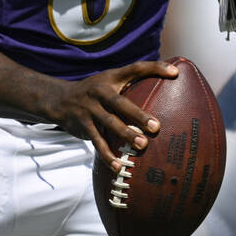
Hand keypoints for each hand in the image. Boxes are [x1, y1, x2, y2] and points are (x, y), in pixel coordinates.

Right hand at [49, 60, 179, 170]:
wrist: (60, 100)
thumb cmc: (95, 91)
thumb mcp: (110, 81)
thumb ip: (131, 83)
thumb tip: (163, 86)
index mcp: (112, 78)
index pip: (136, 69)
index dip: (155, 68)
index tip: (175, 72)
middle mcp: (100, 92)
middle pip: (120, 103)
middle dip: (138, 115)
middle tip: (156, 127)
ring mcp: (90, 109)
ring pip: (109, 124)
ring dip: (126, 135)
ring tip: (143, 145)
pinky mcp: (84, 126)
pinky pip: (97, 142)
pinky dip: (107, 155)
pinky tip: (118, 166)